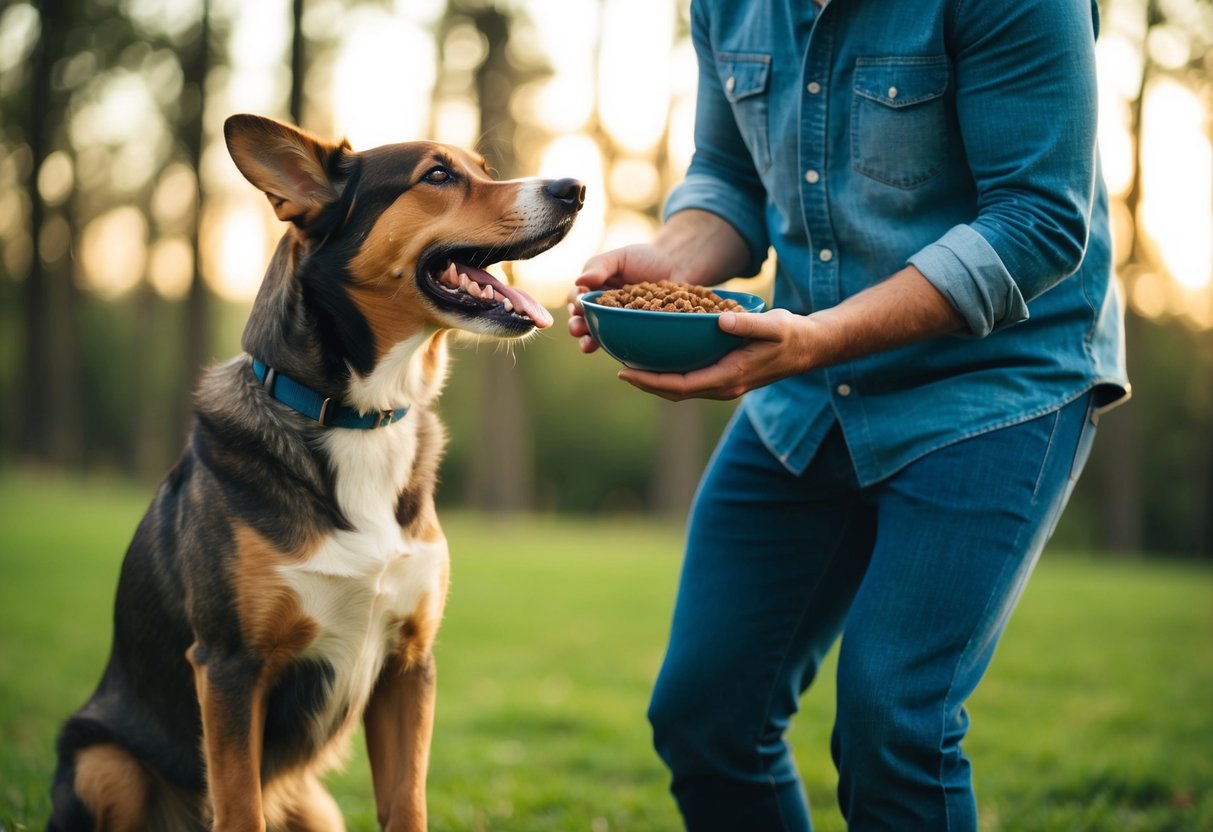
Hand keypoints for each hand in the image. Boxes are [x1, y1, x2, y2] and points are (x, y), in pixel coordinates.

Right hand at [567, 244, 679, 354]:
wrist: (678, 269)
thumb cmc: (646, 260)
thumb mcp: (620, 257)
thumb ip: (600, 266)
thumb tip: (579, 281)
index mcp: (595, 289)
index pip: (578, 298)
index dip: (576, 303)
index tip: (579, 305)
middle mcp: (602, 308)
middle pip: (582, 320)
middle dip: (576, 325)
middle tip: (578, 328)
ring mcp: (616, 323)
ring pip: (596, 334)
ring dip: (587, 340)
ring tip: (587, 344)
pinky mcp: (632, 333)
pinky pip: (618, 343)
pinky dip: (611, 347)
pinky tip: (609, 349)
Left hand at [618, 308, 815, 400]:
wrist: (810, 346)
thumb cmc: (792, 334)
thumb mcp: (774, 324)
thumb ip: (747, 323)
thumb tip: (718, 319)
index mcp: (730, 376)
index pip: (681, 385)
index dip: (650, 381)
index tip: (624, 373)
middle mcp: (723, 386)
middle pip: (675, 392)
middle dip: (645, 383)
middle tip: (618, 369)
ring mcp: (724, 384)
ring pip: (681, 388)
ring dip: (655, 381)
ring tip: (630, 365)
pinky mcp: (725, 377)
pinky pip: (691, 380)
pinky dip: (670, 374)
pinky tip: (657, 359)